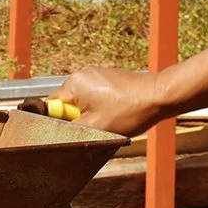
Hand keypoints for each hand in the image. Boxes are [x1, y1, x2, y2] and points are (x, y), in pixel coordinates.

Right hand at [49, 67, 163, 134]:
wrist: (158, 96)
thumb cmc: (129, 111)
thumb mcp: (94, 127)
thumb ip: (68, 130)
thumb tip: (52, 133)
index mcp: (73, 84)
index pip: (49, 106)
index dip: (57, 122)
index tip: (70, 130)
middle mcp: (81, 74)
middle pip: (65, 104)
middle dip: (76, 119)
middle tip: (94, 126)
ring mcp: (94, 74)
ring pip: (80, 101)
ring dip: (88, 114)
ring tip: (108, 119)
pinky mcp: (106, 77)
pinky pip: (92, 96)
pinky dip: (99, 107)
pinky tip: (114, 112)